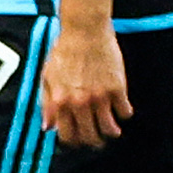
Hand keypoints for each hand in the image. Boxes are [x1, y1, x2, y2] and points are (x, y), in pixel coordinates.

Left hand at [39, 18, 130, 149]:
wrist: (84, 29)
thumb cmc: (64, 50)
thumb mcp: (47, 77)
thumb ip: (47, 104)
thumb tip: (48, 127)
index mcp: (60, 102)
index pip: (68, 136)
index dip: (75, 141)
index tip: (80, 139)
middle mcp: (79, 103)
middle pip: (90, 137)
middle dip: (94, 142)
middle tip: (98, 139)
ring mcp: (100, 97)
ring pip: (110, 130)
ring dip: (111, 132)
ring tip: (113, 130)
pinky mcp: (117, 88)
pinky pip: (125, 112)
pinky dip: (124, 114)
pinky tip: (121, 108)